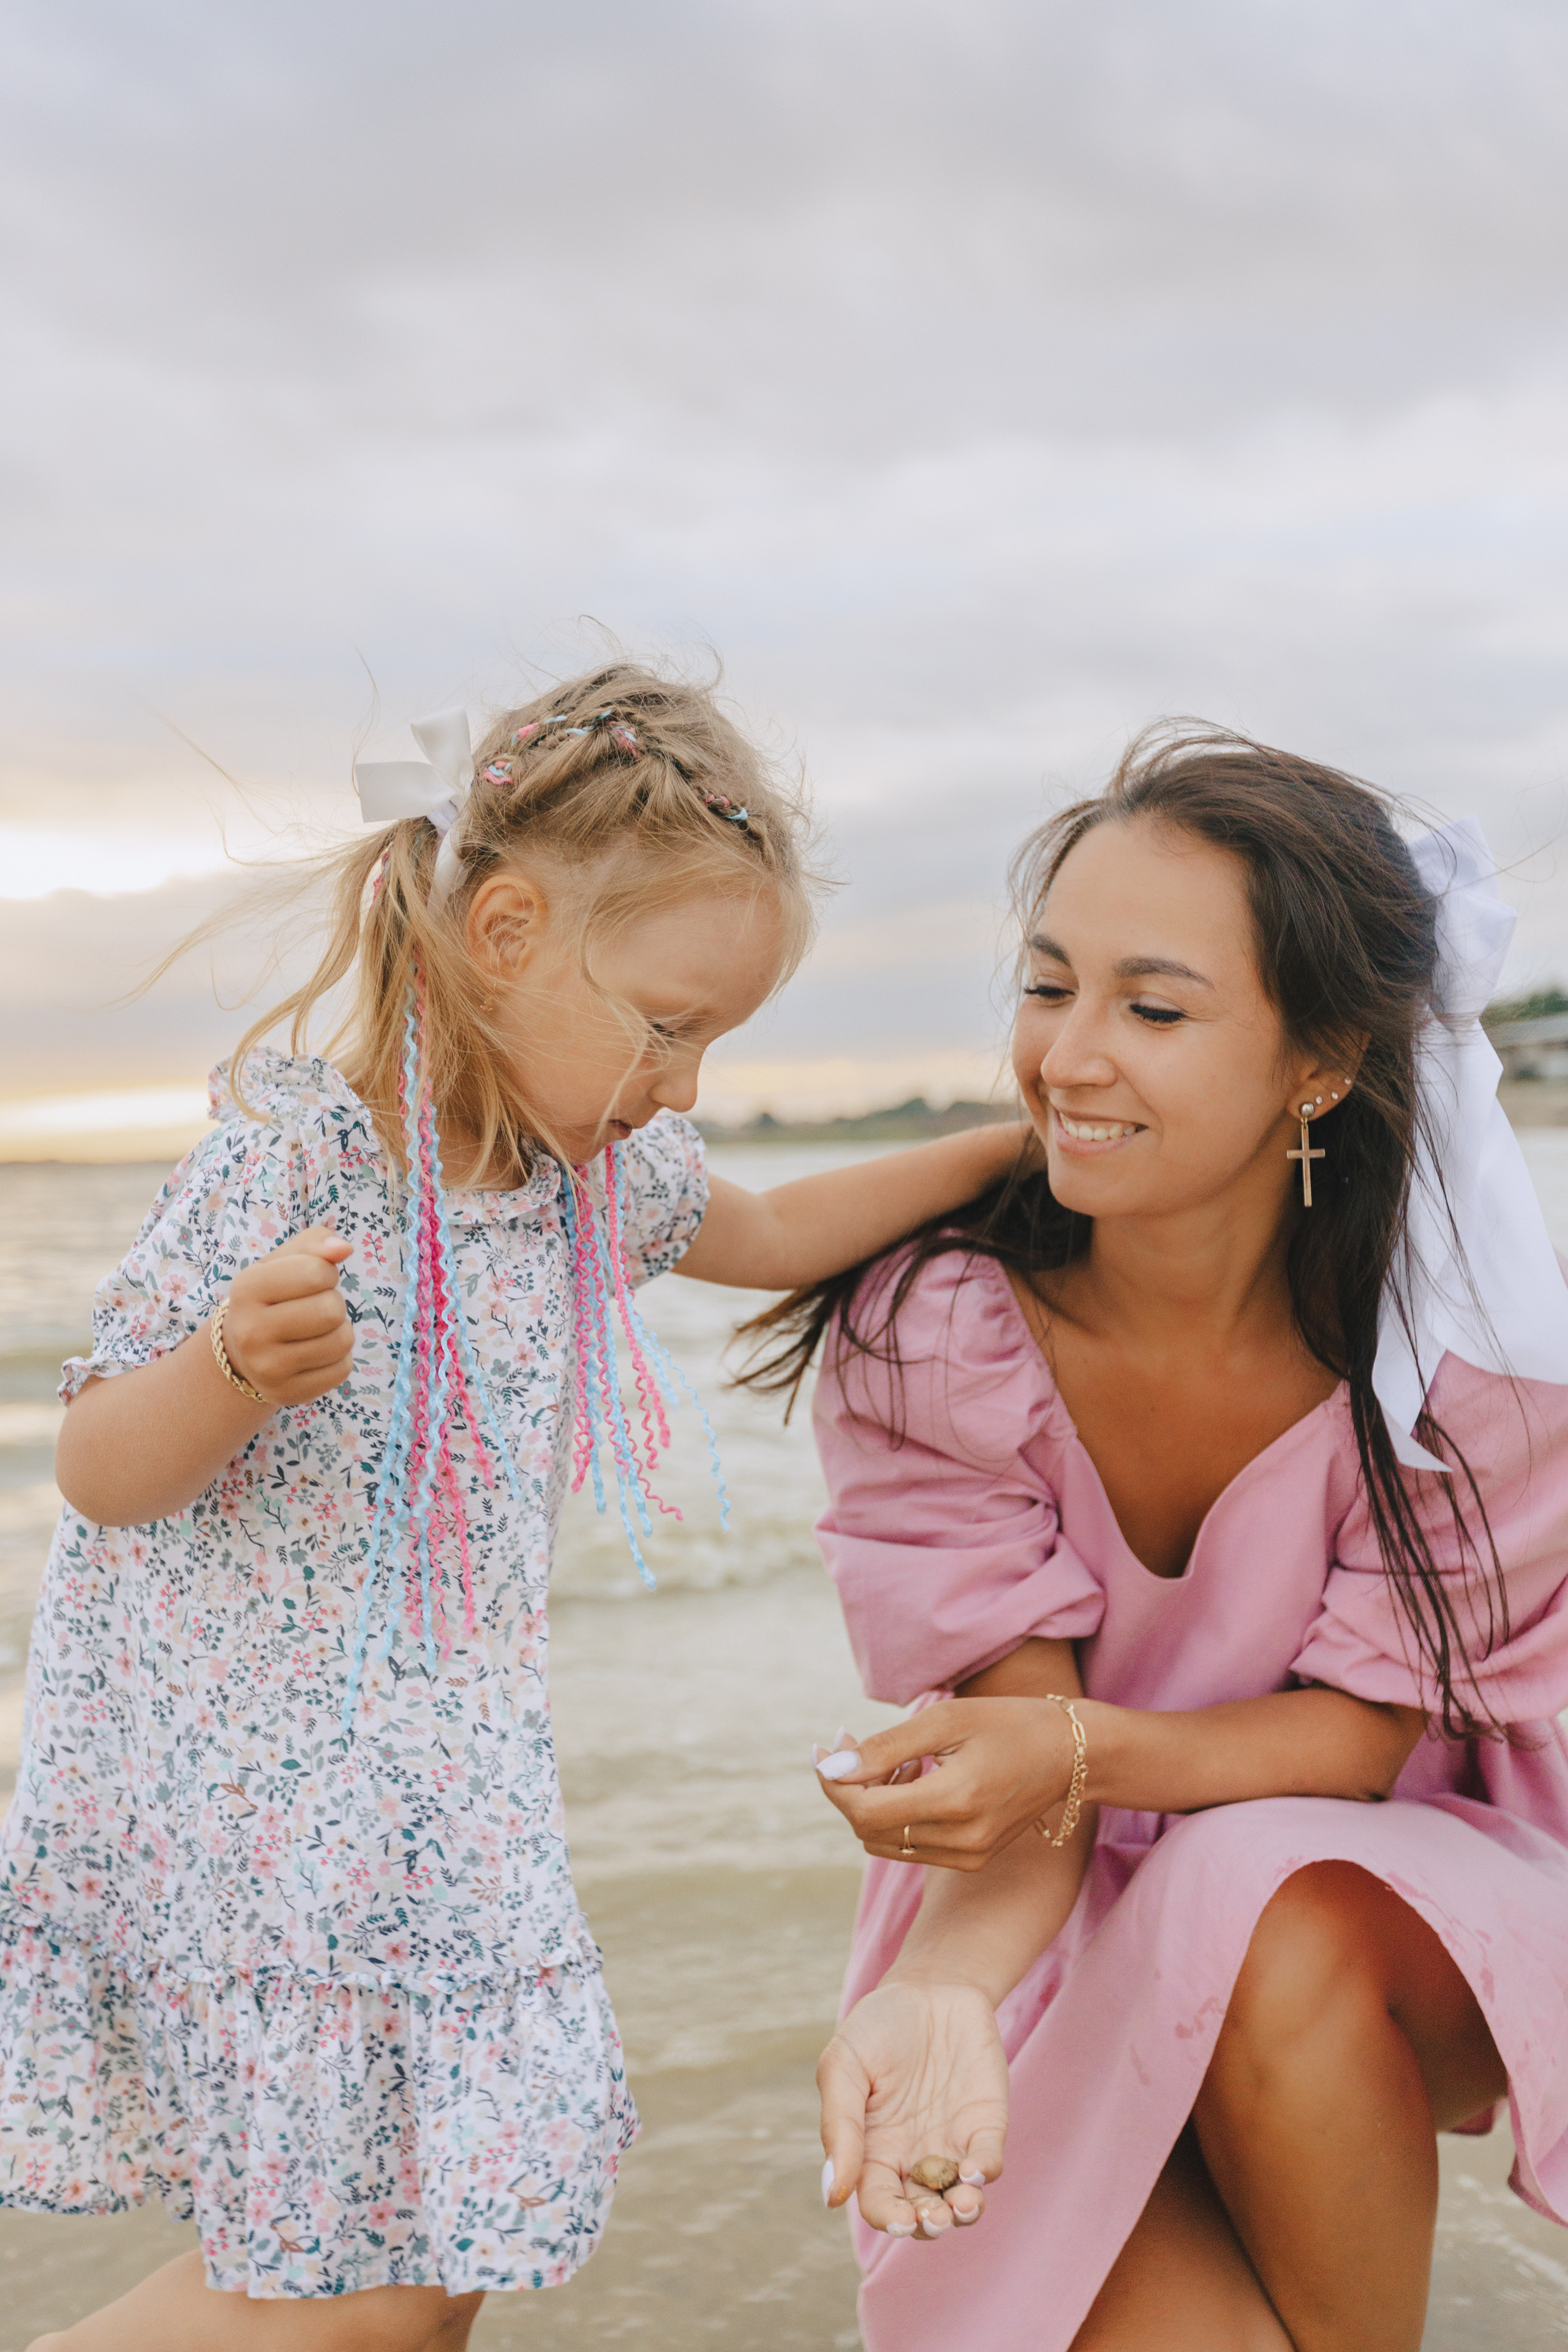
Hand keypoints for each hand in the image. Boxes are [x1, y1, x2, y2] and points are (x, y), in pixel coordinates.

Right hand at [218, 1226, 353, 1406]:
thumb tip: (343, 1248)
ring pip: (342, 1341)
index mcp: (247, 1289)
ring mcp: (267, 1368)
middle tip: (312, 1307)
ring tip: (315, 1330)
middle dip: (333, 1303)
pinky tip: (314, 1354)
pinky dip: (338, 1358)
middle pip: (331, 1310)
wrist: (241, 1351)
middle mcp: (250, 1331)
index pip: (317, 1272)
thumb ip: (316, 1243)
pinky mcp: (287, 1393)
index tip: (311, 1280)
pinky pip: (342, 1370)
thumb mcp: (284, 1261)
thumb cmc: (272, 1295)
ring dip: (339, 1330)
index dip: (325, 1272)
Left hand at [816, 1698, 1078, 1869]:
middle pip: (868, 1830)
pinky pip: (910, 1847)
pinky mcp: (973, 1860)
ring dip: (872, 1803)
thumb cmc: (1007, 1723)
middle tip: (851, 1744)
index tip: (825, 1749)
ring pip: (884, 1843)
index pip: (864, 1811)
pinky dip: (898, 1816)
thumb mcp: (944, 1720)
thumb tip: (832, 1768)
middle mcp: (962, 1841)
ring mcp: (969, 1856)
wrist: (1072, 1753)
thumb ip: (885, 1748)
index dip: (834, 1783)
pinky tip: (917, 1780)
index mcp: (955, 1802)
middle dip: (849, 1788)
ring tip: (897, 1761)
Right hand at [819, 1979, 1007, 2237]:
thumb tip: (832, 2195)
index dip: (888, 2219)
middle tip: (933, 2217)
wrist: (929, 1985)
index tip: (897, 2219)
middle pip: (921, 2213)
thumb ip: (838, 2128)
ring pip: (959, 2199)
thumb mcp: (844, 2066)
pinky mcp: (985, 2124)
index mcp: (874, 2151)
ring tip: (960, 2206)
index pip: (879, 2203)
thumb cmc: (877, 2027)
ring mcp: (952, 2143)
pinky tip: (976, 2170)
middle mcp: (914, 2158)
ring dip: (962, 2213)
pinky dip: (984, 2174)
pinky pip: (987, 2161)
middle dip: (928, 2225)